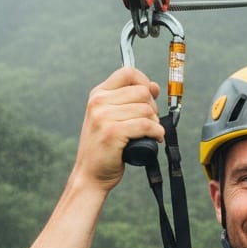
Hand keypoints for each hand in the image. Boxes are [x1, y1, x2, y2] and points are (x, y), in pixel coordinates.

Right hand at [72, 68, 162, 188]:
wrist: (90, 175)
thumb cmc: (105, 148)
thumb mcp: (111, 118)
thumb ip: (128, 101)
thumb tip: (153, 86)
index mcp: (98, 95)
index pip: (128, 72)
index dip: (145, 82)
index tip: (150, 96)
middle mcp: (98, 102)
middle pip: (142, 92)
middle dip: (153, 107)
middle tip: (150, 123)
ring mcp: (103, 117)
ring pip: (146, 110)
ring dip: (155, 123)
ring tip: (150, 134)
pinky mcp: (112, 132)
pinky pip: (146, 125)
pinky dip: (157, 133)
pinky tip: (155, 139)